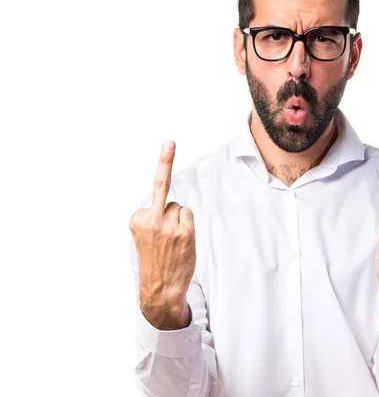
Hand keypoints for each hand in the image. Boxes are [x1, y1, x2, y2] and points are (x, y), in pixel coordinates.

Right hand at [129, 141, 195, 329]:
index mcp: (136, 218)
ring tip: (172, 243)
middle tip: (168, 161)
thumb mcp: (145, 235)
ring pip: (179, 208)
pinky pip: (188, 216)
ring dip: (179, 221)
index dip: (161, 190)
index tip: (169, 143)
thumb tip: (174, 205)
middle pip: (168, 197)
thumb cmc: (155, 260)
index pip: (156, 195)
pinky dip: (188, 226)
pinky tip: (180, 243)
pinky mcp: (183, 232)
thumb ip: (153, 215)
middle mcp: (149, 219)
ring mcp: (167, 226)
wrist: (160, 290)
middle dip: (168, 189)